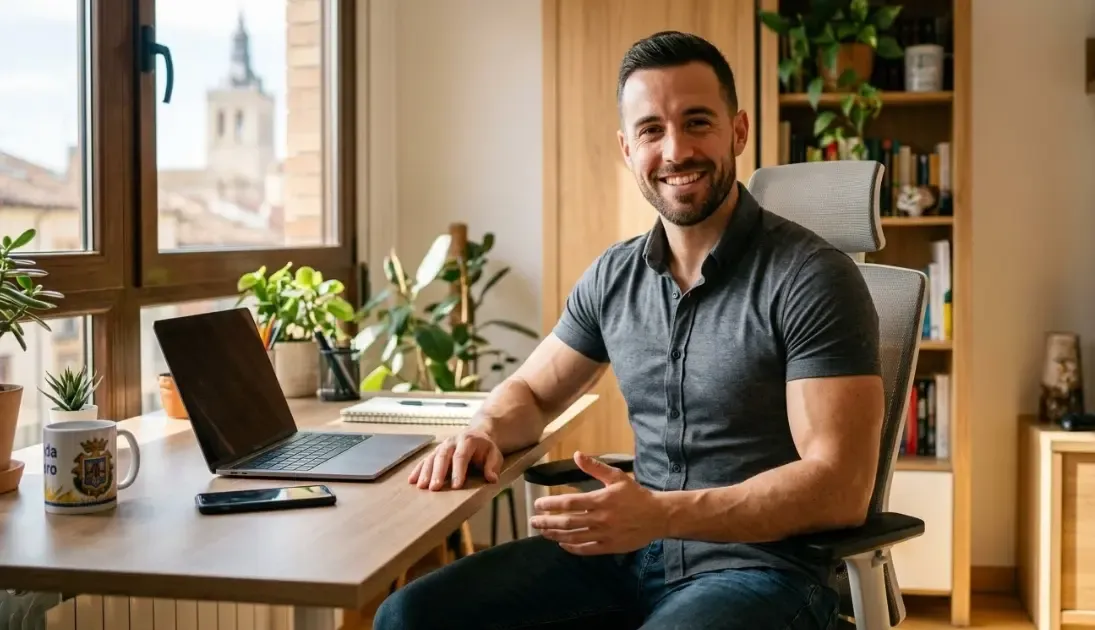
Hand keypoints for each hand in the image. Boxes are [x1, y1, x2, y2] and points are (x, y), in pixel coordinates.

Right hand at [407, 429, 502, 490]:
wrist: (477, 435)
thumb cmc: (486, 449)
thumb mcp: (494, 455)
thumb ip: (493, 466)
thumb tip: (492, 478)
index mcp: (468, 440)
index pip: (461, 456)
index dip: (458, 471)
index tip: (456, 486)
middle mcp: (452, 441)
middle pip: (443, 456)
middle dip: (438, 473)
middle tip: (434, 488)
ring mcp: (442, 446)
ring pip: (432, 458)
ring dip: (425, 472)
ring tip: (421, 486)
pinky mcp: (436, 451)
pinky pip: (425, 460)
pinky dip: (418, 470)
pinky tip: (412, 480)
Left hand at [529, 451, 667, 554]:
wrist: (658, 516)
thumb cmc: (636, 495)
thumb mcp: (617, 476)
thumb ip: (595, 467)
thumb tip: (577, 454)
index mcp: (600, 500)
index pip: (569, 503)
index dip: (550, 505)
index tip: (538, 505)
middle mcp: (600, 519)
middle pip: (567, 522)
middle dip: (547, 522)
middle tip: (533, 521)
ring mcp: (604, 535)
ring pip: (574, 537)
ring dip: (555, 535)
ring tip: (543, 532)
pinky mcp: (609, 547)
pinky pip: (586, 550)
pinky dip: (572, 548)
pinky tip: (562, 544)